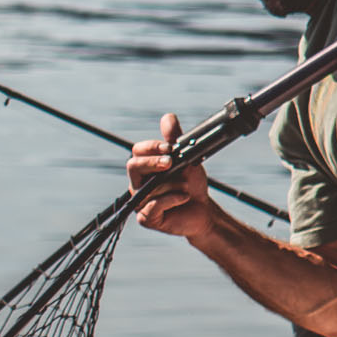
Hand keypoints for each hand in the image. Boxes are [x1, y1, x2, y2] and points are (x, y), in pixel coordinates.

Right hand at [128, 113, 213, 239]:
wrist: (203, 209)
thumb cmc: (191, 184)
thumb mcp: (186, 158)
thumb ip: (175, 138)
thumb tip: (167, 118)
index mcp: (145, 167)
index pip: (138, 151)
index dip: (151, 147)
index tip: (169, 147)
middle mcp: (138, 183)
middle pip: (133, 166)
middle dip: (153, 162)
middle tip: (171, 162)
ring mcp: (140, 201)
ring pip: (147, 187)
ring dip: (171, 184)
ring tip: (185, 185)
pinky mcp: (147, 218)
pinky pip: (152, 206)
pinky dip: (171, 199)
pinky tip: (183, 197)